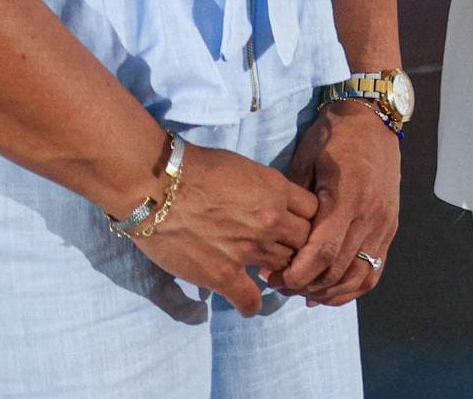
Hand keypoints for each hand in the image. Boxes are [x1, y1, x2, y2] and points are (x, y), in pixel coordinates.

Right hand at [126, 140, 321, 316]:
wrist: (157, 186)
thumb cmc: (195, 168)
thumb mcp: (244, 168)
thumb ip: (265, 189)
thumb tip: (271, 202)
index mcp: (276, 189)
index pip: (314, 212)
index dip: (306, 219)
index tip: (295, 225)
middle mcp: (270, 221)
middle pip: (305, 242)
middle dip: (297, 246)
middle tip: (283, 249)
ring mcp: (249, 250)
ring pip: (284, 268)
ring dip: (277, 271)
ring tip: (266, 272)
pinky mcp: (224, 275)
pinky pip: (252, 300)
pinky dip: (251, 304)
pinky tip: (246, 300)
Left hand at [275, 101, 402, 304]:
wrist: (373, 119)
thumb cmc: (333, 136)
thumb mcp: (305, 160)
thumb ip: (295, 202)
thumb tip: (276, 240)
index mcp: (347, 197)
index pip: (323, 252)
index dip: (298, 274)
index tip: (275, 278)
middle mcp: (370, 215)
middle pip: (339, 269)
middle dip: (307, 286)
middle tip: (280, 285)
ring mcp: (385, 223)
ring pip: (359, 275)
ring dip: (330, 291)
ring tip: (304, 291)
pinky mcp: (391, 226)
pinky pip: (376, 268)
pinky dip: (354, 286)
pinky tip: (332, 290)